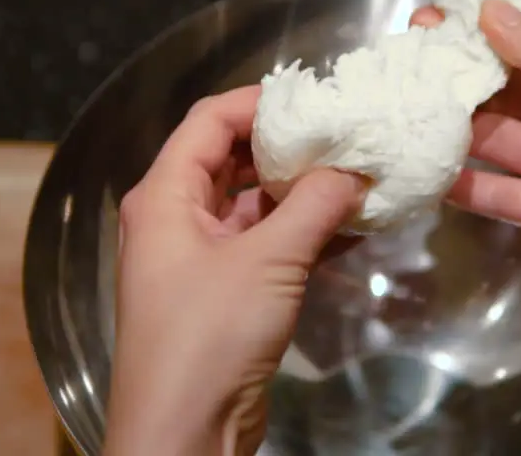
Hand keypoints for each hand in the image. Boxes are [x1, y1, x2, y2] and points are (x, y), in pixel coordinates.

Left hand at [104, 86, 364, 455]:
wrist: (181, 433)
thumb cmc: (207, 335)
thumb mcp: (269, 260)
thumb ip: (314, 206)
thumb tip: (353, 171)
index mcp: (164, 195)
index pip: (209, 121)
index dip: (260, 102)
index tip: (316, 98)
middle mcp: (174, 219)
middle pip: (229, 158)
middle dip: (286, 147)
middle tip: (343, 136)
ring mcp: (196, 259)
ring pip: (250, 205)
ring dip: (299, 193)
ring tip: (356, 177)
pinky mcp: (220, 295)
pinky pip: (262, 245)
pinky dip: (300, 233)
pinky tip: (349, 227)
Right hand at [413, 0, 520, 296]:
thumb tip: (488, 11)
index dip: (480, 37)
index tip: (430, 24)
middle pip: (507, 93)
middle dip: (459, 80)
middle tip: (403, 65)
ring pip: (499, 141)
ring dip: (456, 128)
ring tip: (402, 112)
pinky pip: (502, 194)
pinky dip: (466, 185)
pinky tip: (425, 170)